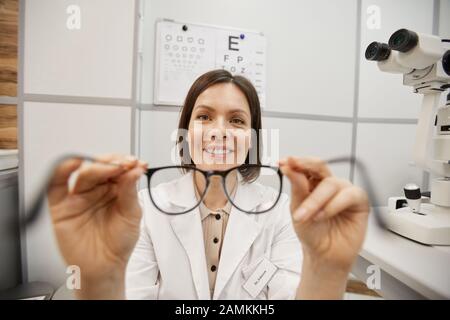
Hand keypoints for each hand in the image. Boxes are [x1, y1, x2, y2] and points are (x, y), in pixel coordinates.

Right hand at [47, 154, 146, 298]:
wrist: (105, 268)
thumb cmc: (118, 243)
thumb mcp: (132, 215)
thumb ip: (130, 191)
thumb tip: (134, 170)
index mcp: (114, 190)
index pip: (117, 169)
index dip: (125, 162)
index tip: (135, 162)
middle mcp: (96, 190)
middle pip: (100, 167)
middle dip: (113, 162)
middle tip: (124, 164)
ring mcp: (78, 197)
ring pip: (83, 173)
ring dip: (97, 166)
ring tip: (111, 167)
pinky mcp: (61, 206)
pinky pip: (56, 185)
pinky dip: (62, 171)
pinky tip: (74, 164)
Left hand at [279, 156, 368, 298]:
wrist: (324, 255)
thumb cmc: (312, 233)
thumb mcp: (297, 209)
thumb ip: (296, 188)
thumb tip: (290, 168)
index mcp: (313, 183)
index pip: (306, 166)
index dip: (296, 162)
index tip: (285, 161)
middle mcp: (329, 184)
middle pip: (320, 167)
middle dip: (304, 168)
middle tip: (291, 171)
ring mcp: (344, 191)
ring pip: (331, 183)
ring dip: (316, 200)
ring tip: (307, 215)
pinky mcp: (359, 201)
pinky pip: (348, 195)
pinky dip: (333, 205)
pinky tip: (323, 215)